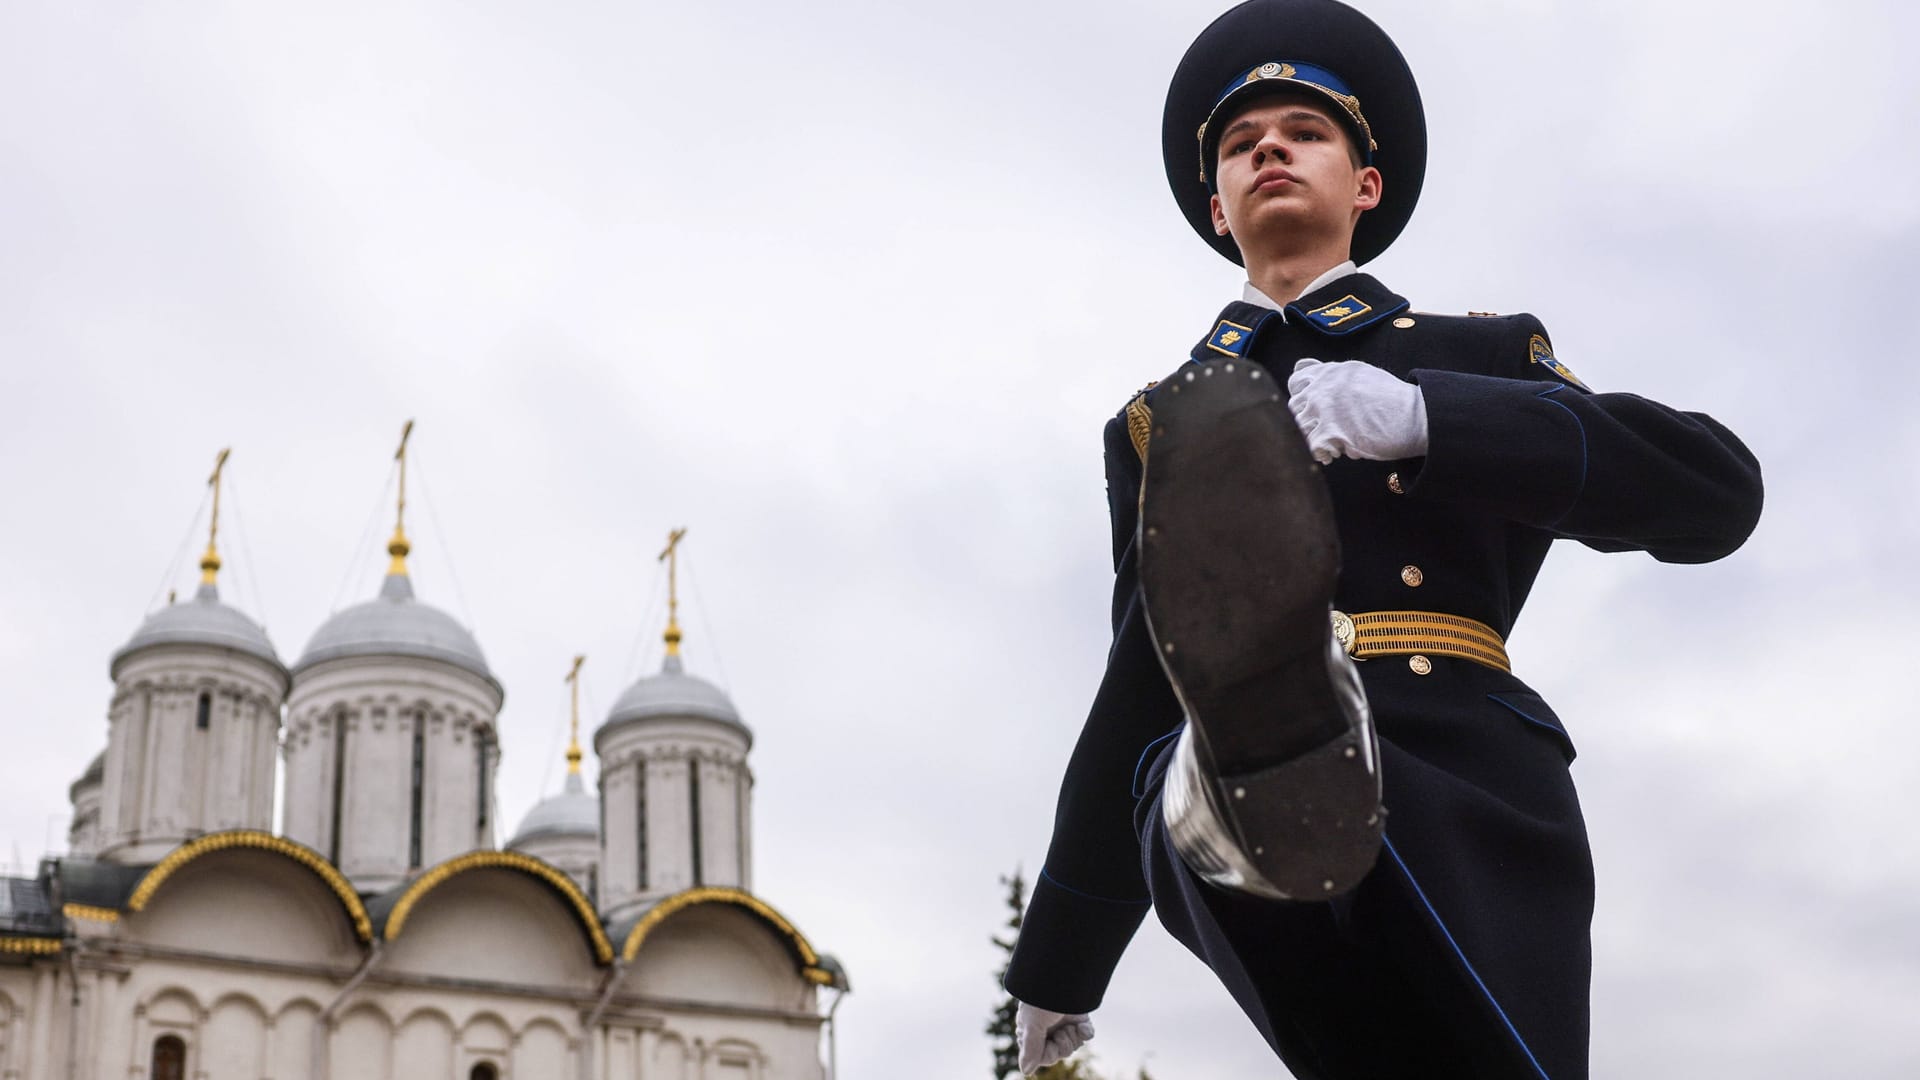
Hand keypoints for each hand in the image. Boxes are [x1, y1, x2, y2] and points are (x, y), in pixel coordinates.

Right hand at [1015, 1000, 1094, 1073]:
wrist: (1061, 976)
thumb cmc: (1040, 1000)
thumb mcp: (1032, 1026)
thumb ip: (1031, 1050)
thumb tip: (1026, 1072)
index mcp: (1032, 1033)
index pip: (1043, 1057)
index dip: (1049, 1053)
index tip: (1049, 1041)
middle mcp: (1048, 1030)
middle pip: (1060, 1053)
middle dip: (1063, 1045)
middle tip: (1061, 1031)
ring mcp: (1064, 1023)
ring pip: (1074, 1045)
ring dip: (1073, 1036)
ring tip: (1068, 1023)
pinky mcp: (1079, 1017)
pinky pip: (1087, 1034)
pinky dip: (1086, 1030)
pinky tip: (1082, 1024)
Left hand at [1286, 358, 1428, 463]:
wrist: (1413, 416)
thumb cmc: (1391, 399)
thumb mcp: (1360, 373)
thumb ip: (1332, 374)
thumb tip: (1304, 366)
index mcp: (1331, 371)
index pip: (1295, 381)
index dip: (1300, 398)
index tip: (1311, 410)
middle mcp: (1324, 387)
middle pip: (1294, 408)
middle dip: (1307, 422)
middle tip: (1326, 430)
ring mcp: (1326, 409)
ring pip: (1300, 428)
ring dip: (1314, 438)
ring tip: (1333, 443)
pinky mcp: (1332, 431)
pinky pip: (1311, 447)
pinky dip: (1322, 453)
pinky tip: (1336, 452)